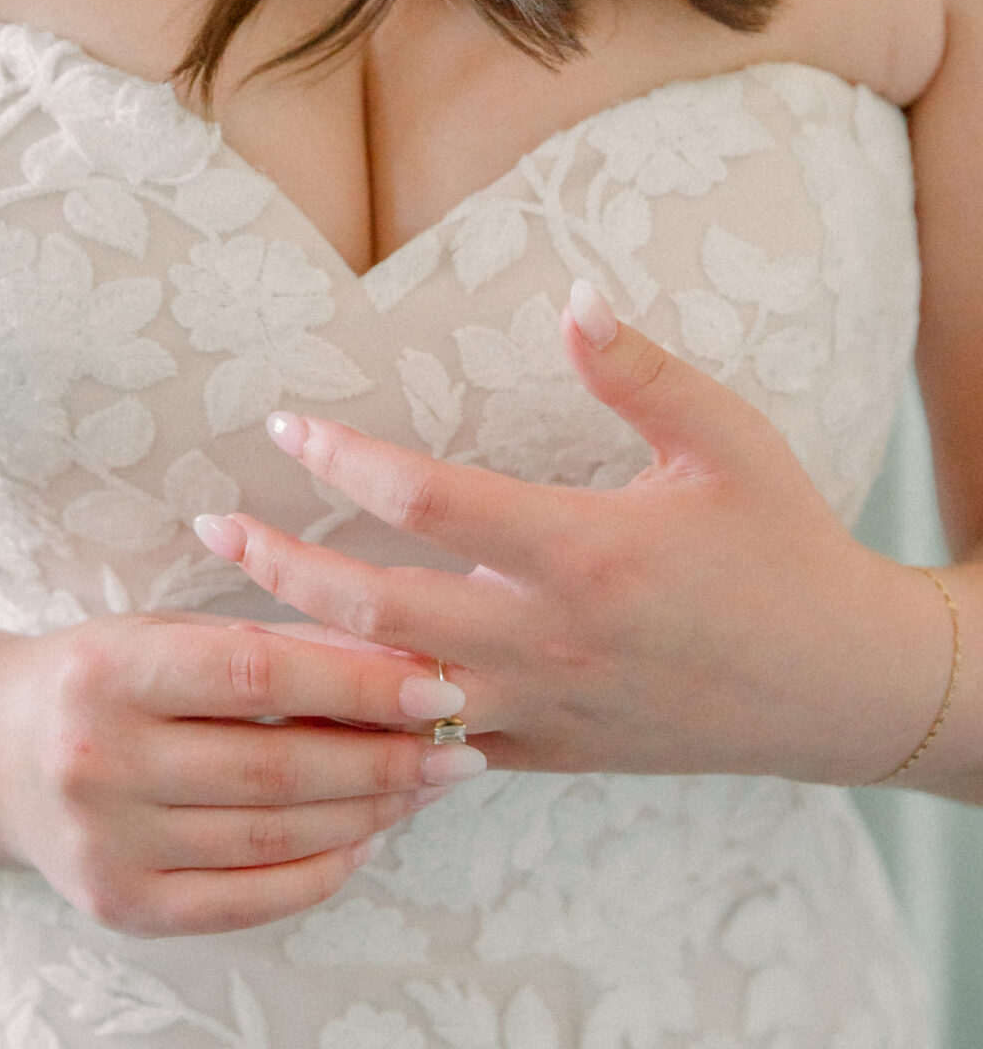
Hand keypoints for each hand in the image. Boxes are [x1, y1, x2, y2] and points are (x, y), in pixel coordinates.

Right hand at [0, 610, 484, 937]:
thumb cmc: (106, 678)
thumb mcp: (168, 635)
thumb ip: (274, 646)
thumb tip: (404, 663)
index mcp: (108, 670)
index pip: (258, 677)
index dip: (360, 685)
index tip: (441, 689)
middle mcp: (97, 762)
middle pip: (276, 770)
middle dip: (386, 760)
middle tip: (462, 749)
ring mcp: (105, 846)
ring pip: (272, 839)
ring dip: (369, 815)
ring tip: (428, 789)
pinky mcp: (121, 909)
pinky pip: (248, 900)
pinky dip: (322, 873)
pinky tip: (368, 839)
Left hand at [193, 281, 950, 787]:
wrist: (838, 688)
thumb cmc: (784, 547)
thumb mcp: (726, 441)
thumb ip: (639, 370)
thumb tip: (571, 294)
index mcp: (583, 552)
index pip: (426, 501)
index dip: (342, 457)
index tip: (285, 422)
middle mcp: (546, 641)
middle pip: (372, 609)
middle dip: (277, 565)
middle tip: (209, 526)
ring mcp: (538, 710)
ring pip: (384, 698)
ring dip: (296, 660)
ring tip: (222, 622)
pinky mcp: (541, 754)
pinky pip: (425, 752)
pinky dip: (356, 731)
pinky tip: (298, 708)